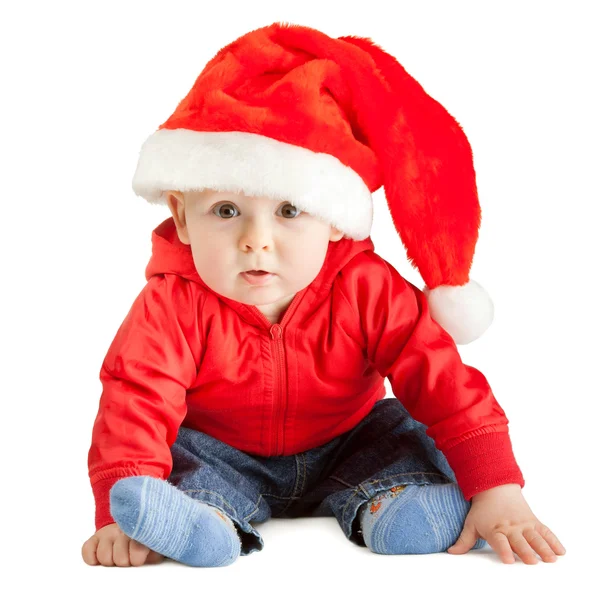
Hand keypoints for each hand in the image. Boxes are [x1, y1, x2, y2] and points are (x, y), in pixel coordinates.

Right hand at [81, 523, 164, 566]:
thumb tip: (150, 558)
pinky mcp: (95, 537)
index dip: (138, 559)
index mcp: (140, 530)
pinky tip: (101, 556)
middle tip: (129, 555)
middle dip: (125, 561)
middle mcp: (122, 529)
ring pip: (104, 556)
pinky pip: (87, 551)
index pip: (137, 553)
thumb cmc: (145, 536)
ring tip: (117, 554)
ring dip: (111, 560)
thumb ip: (156, 549)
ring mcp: (108, 533)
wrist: (133, 519)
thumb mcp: (156, 541)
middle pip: (120, 559)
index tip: (140, 557)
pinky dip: (91, 557)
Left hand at [447, 483, 566, 563]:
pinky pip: (545, 531)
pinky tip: (561, 551)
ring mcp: (523, 524)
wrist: (495, 489)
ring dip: (544, 547)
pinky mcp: (533, 521)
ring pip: (535, 536)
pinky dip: (553, 540)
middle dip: (526, 551)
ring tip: (551, 559)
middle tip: (532, 561)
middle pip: (519, 540)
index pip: (499, 540)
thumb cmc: (482, 511)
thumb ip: (464, 541)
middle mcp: (510, 527)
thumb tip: (451, 552)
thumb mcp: (471, 524)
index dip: (504, 550)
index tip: (509, 560)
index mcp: (494, 529)